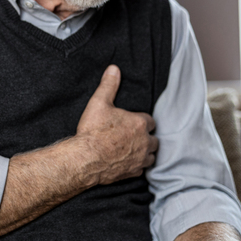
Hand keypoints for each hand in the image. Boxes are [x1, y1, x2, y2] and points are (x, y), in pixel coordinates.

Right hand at [73, 64, 158, 186]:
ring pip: (152, 155)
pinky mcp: (133, 172)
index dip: (142, 121)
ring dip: (146, 152)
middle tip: (134, 136)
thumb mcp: (98, 103)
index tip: (133, 122)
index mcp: (139, 123)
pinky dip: (137, 165)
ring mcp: (140, 158)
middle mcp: (144, 141)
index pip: (150, 121)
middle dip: (147, 137)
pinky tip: (128, 162)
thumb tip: (114, 69)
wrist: (85, 158)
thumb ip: (109, 85)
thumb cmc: (93, 131)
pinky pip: (142, 168)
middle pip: (154, 139)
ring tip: (135, 149)